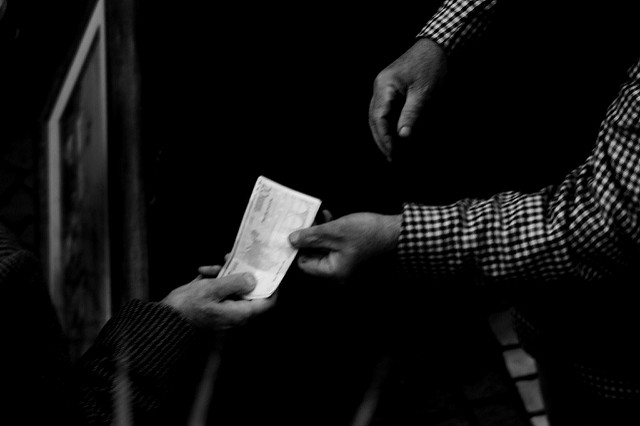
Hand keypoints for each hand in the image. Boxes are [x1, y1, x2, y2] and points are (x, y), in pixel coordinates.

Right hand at [162, 265, 275, 330]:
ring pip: (235, 285)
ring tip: (212, 267)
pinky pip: (223, 287)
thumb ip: (234, 283)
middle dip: (243, 272)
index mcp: (240, 313)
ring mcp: (226, 307)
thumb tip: (252, 279)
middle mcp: (236, 311)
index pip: (267, 301)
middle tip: (237, 258)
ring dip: (225, 273)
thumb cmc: (189, 306)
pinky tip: (203, 272)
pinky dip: (215, 277)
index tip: (269, 269)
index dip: (272, 286)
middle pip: (250, 289)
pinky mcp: (217, 302)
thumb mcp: (212, 290)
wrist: (167, 317)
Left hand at [288, 213, 401, 280]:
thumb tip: (291, 240)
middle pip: (314, 256)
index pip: (305, 264)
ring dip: (319, 232)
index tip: (292, 232)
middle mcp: (339, 271)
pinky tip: (329, 217)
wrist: (396, 232)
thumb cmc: (367, 233)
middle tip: (302, 220)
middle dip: (308, 237)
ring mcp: (346, 263)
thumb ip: (311, 236)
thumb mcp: (334, 231)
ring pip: (324, 248)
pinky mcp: (352, 254)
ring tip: (318, 215)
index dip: (297, 248)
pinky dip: (330, 232)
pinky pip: (335, 245)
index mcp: (333, 272)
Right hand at [369, 38, 446, 160]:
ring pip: (377, 117)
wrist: (437, 46)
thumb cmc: (432, 67)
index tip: (392, 154)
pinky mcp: (389, 89)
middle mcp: (379, 87)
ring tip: (393, 152)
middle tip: (392, 158)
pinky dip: (389, 126)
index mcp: (384, 86)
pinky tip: (396, 137)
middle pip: (374, 119)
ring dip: (384, 135)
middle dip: (382, 140)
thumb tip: (402, 137)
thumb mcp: (424, 93)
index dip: (384, 138)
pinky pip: (384, 111)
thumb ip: (412, 115)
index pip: (379, 118)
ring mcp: (383, 88)